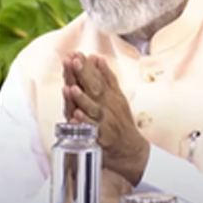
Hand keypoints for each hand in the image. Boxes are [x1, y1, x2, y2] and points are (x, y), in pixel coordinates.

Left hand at [61, 53, 149, 185]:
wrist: (130, 148)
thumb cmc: (121, 121)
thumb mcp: (117, 96)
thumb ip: (106, 77)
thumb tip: (97, 57)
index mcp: (109, 95)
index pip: (96, 76)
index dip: (86, 65)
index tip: (77, 53)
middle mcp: (106, 106)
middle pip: (94, 88)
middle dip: (84, 74)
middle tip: (74, 61)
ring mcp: (103, 121)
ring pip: (92, 108)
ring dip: (82, 98)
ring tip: (72, 87)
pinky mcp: (101, 137)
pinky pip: (91, 129)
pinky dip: (84, 123)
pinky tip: (75, 115)